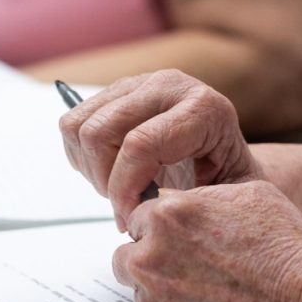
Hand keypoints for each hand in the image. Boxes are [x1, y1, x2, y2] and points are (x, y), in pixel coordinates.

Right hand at [60, 71, 260, 230]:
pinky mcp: (118, 90)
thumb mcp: (227, 198)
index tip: (130, 218)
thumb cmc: (228, 181)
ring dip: (90, 168)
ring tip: (118, 188)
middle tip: (124, 206)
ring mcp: (139, 83)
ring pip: (79, 126)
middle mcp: (169, 86)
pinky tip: (109, 171)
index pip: (139, 144)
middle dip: (104, 181)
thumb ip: (189, 205)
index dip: (124, 189)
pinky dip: (80, 156)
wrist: (227, 157)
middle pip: (99, 132)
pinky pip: (72, 122)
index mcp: (203, 109)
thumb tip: (145, 213)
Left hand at [112, 181, 301, 301]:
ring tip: (211, 294)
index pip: (138, 218)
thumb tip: (176, 201)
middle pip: (128, 257)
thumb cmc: (290, 252)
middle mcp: (151, 260)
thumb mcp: (250, 194)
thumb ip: (199, 196)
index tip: (182, 237)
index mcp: (168, 217)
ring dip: (164, 292)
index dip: (162, 227)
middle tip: (192, 267)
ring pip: (142, 295)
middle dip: (152, 259)